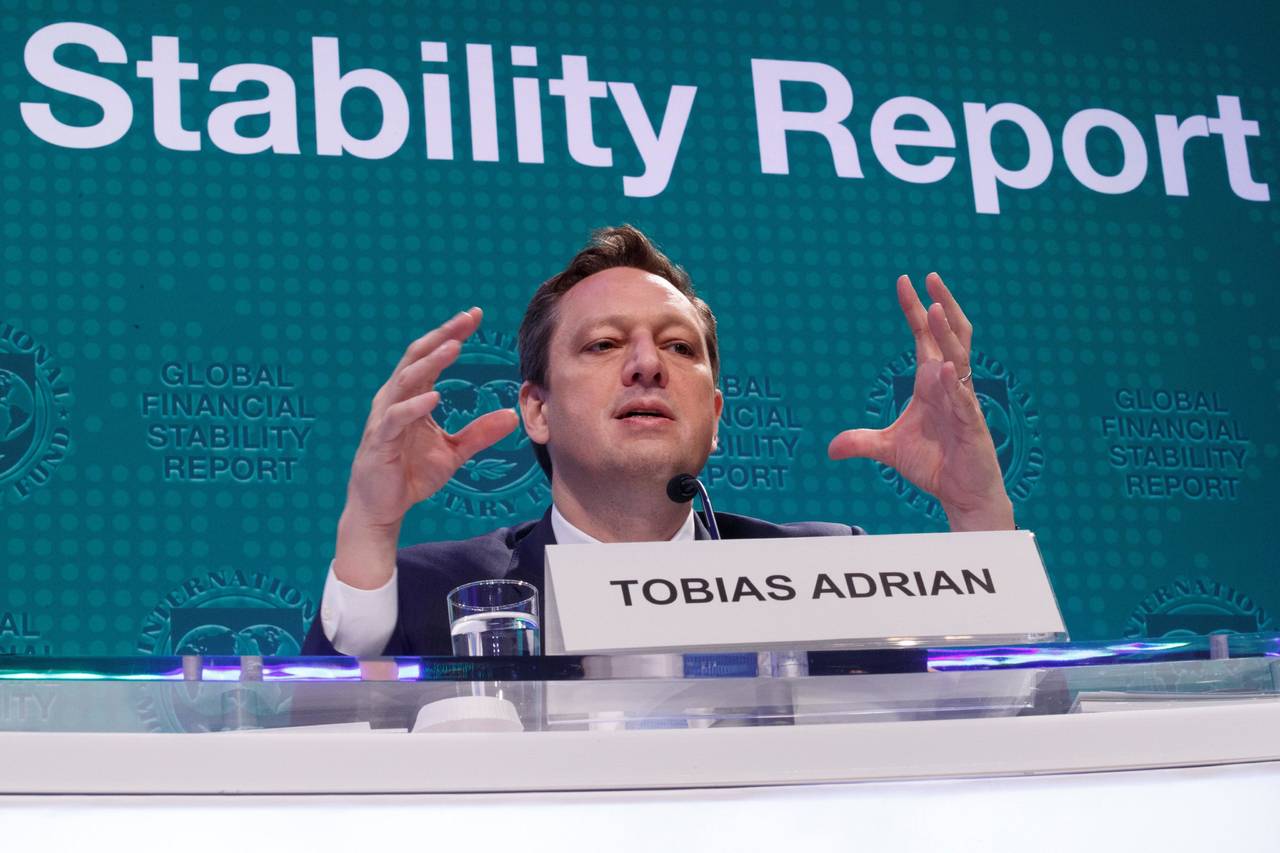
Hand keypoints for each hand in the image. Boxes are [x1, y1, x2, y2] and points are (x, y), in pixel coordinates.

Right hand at [334, 308, 519, 586]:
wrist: (382, 507)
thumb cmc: (411, 474)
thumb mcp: (453, 452)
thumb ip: (479, 433)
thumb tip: (512, 415)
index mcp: (412, 396)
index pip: (431, 356)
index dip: (451, 334)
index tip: (475, 316)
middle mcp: (395, 399)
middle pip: (418, 357)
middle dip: (443, 336)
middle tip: (467, 319)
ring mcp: (385, 418)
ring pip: (406, 380)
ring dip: (431, 363)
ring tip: (454, 346)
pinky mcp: (381, 440)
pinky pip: (397, 418)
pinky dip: (415, 406)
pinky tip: (434, 397)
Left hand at [827, 274, 1013, 530]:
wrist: (960, 493)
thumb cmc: (934, 464)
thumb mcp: (889, 449)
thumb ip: (862, 442)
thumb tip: (831, 448)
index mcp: (931, 382)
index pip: (925, 338)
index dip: (915, 310)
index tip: (904, 282)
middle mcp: (950, 385)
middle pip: (949, 336)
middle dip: (940, 307)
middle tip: (930, 278)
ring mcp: (964, 402)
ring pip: (959, 359)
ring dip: (948, 333)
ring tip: (936, 307)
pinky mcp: (972, 425)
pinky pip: (965, 400)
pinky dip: (956, 384)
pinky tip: (947, 368)